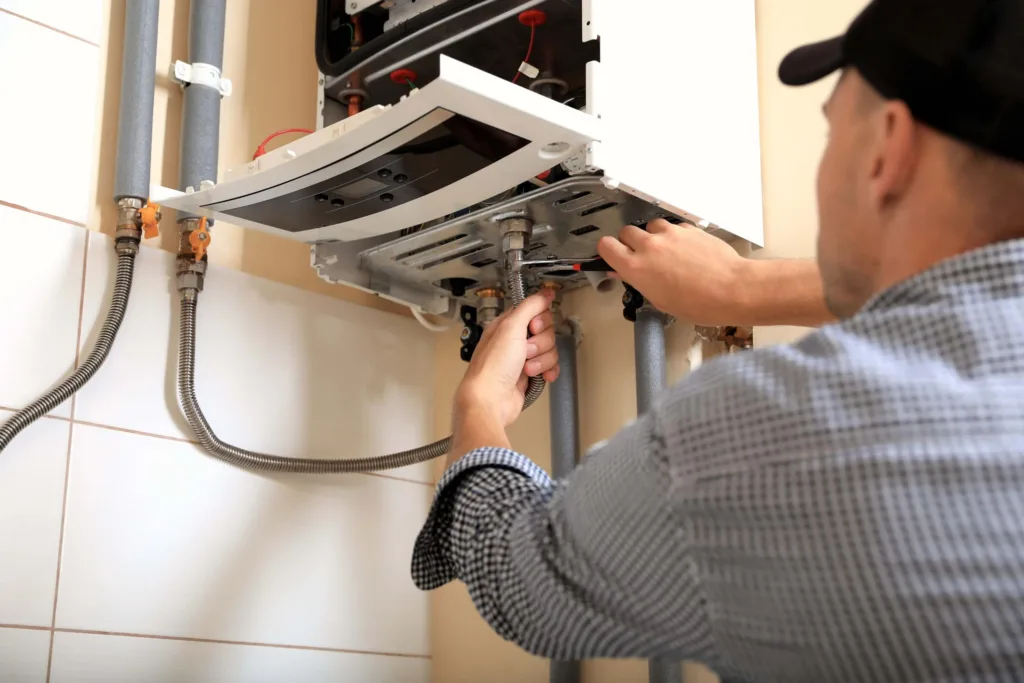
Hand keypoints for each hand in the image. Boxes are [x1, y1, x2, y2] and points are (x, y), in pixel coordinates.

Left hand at [455, 290, 558, 430]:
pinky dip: (548, 371)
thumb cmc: (492, 367)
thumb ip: (530, 306)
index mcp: (507, 325)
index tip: (532, 328)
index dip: (539, 320)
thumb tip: (545, 293)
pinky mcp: (530, 374)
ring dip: (541, 360)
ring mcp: (522, 358)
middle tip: (525, 351)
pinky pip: (550, 367)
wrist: (490, 400)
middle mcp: (514, 340)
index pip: (536, 312)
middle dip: (540, 343)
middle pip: (546, 331)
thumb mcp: (511, 327)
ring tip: (526, 367)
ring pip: (549, 350)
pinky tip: (539, 376)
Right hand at [598, 219, 752, 325]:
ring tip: (665, 251)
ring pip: (650, 225)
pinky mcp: (688, 228)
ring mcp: (670, 234)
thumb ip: (639, 281)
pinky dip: (674, 235)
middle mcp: (649, 246)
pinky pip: (673, 227)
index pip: (606, 246)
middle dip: (630, 242)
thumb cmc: (699, 303)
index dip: (608, 250)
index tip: (612, 254)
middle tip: (640, 255)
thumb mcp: (660, 300)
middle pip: (626, 232)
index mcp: (636, 268)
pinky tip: (684, 250)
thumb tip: (626, 272)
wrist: (731, 289)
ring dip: (653, 236)